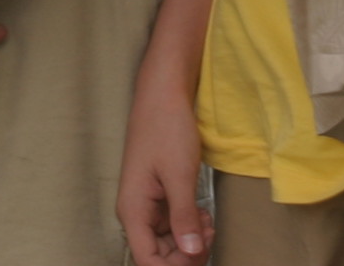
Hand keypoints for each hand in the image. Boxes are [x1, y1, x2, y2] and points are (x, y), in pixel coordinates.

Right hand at [118, 63, 210, 259]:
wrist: (164, 95)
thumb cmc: (166, 129)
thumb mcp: (180, 175)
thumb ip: (184, 217)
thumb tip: (191, 252)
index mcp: (133, 210)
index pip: (147, 261)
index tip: (198, 255)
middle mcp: (136, 213)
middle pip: (158, 256)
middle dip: (186, 254)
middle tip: (210, 234)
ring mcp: (148, 206)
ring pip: (168, 243)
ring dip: (191, 240)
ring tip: (209, 222)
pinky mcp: (159, 197)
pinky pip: (174, 226)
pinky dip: (191, 226)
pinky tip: (204, 214)